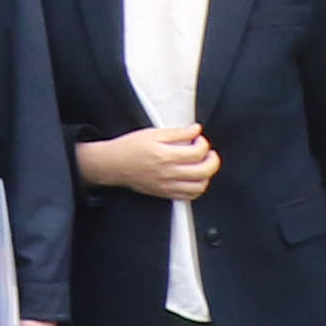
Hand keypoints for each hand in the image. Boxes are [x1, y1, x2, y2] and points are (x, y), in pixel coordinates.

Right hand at [79, 124, 219, 200]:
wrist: (113, 164)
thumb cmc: (129, 147)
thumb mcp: (152, 133)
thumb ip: (177, 132)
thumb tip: (196, 129)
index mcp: (165, 155)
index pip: (197, 152)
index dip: (203, 143)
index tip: (199, 138)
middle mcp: (168, 173)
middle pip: (204, 171)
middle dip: (212, 160)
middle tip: (208, 153)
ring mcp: (167, 185)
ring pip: (200, 186)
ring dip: (207, 175)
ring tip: (202, 166)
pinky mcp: (165, 193)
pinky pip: (189, 196)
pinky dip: (197, 188)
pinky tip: (194, 178)